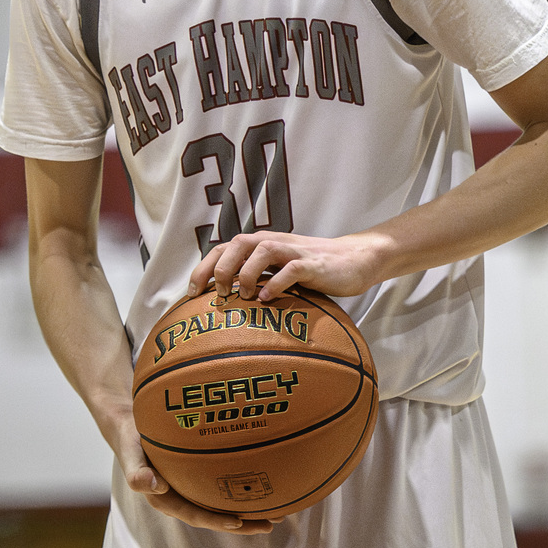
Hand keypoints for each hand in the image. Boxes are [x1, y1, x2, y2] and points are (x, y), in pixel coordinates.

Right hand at [111, 408, 271, 534]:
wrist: (130, 426)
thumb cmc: (131, 438)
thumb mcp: (130, 452)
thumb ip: (137, 471)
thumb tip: (154, 486)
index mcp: (165, 499)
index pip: (195, 515)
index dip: (217, 521)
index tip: (239, 523)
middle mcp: (181, 497)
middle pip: (215, 515)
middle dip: (243, 523)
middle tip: (273, 523)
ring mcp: (190, 487)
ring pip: (222, 503)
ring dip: (248, 510)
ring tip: (279, 511)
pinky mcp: (198, 475)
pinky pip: (221, 485)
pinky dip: (240, 488)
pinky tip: (264, 483)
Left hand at [187, 229, 389, 304]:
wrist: (355, 260)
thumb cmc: (314, 271)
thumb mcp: (280, 272)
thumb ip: (258, 279)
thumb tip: (225, 305)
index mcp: (263, 246)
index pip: (225, 248)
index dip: (205, 267)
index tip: (192, 293)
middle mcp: (276, 243)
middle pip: (238, 243)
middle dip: (221, 268)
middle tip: (218, 294)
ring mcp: (295, 251)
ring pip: (262, 249)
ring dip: (247, 272)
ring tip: (245, 296)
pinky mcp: (314, 264)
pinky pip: (291, 268)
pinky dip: (276, 283)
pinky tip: (269, 299)